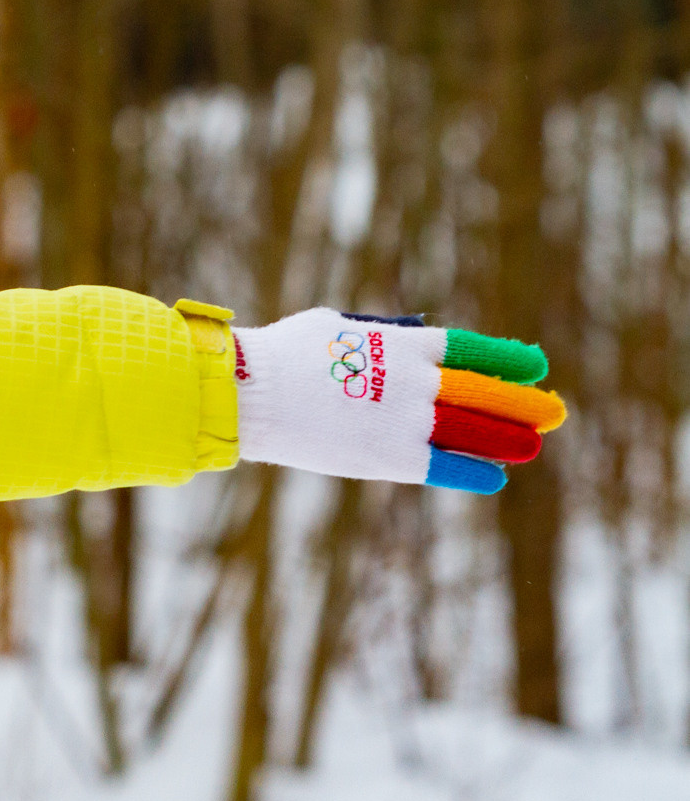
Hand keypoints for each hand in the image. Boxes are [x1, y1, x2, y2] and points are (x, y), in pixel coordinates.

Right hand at [231, 309, 564, 493]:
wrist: (247, 394)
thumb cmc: (280, 354)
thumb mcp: (334, 326)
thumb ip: (378, 332)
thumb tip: (412, 332)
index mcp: (402, 344)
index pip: (471, 349)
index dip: (506, 359)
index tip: (535, 365)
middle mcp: (414, 380)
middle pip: (484, 392)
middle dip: (523, 403)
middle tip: (553, 411)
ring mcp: (405, 420)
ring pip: (475, 431)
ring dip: (510, 438)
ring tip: (533, 443)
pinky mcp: (389, 457)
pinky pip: (446, 465)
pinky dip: (474, 470)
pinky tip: (494, 475)